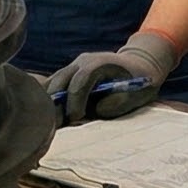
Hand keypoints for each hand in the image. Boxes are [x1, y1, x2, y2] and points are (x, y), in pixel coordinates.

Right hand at [46, 29, 177, 122]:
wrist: (138, 64)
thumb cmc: (138, 82)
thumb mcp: (134, 96)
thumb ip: (114, 105)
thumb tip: (92, 113)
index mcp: (99, 63)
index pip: (80, 80)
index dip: (75, 100)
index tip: (74, 118)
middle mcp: (82, 61)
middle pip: (60, 80)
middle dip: (56, 104)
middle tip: (57, 126)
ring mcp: (73, 65)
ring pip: (53, 81)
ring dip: (50, 101)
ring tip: (50, 122)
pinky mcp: (69, 72)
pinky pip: (54, 83)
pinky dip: (50, 98)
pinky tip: (49, 114)